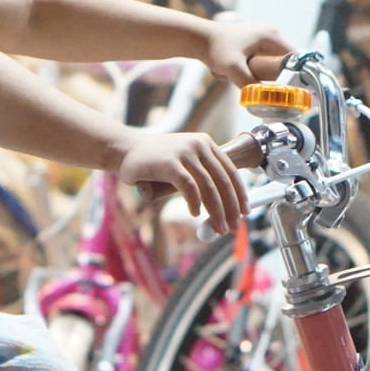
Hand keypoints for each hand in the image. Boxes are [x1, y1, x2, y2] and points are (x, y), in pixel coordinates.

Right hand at [117, 131, 248, 235]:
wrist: (125, 151)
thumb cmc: (154, 162)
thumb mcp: (183, 162)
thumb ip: (200, 176)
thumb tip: (221, 206)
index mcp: (205, 144)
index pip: (231, 170)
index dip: (240, 193)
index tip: (244, 211)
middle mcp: (199, 145)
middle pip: (223, 181)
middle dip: (231, 207)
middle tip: (233, 226)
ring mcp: (184, 153)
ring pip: (209, 186)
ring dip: (216, 211)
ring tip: (218, 227)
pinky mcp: (170, 163)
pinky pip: (189, 187)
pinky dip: (195, 203)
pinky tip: (195, 213)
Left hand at [201, 21, 292, 88]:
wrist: (198, 39)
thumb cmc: (215, 48)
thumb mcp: (233, 68)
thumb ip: (249, 84)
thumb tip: (262, 100)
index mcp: (272, 35)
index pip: (293, 59)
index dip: (293, 75)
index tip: (288, 91)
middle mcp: (271, 34)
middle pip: (282, 63)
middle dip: (269, 76)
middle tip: (254, 85)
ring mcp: (263, 38)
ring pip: (270, 65)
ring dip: (256, 74)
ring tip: (236, 73)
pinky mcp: (254, 44)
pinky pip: (260, 63)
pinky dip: (249, 70)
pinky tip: (233, 70)